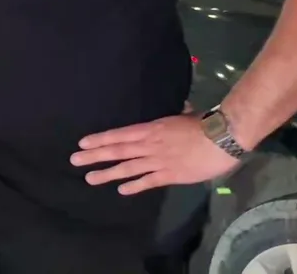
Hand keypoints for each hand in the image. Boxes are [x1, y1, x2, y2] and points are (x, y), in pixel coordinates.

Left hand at [72, 113, 241, 195]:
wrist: (222, 137)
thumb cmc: (204, 123)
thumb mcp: (183, 114)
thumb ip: (176, 114)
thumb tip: (181, 107)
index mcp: (150, 128)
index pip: (119, 134)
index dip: (100, 140)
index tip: (82, 144)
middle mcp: (149, 145)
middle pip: (117, 150)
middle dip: (94, 156)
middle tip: (74, 161)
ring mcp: (158, 161)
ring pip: (127, 167)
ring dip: (107, 173)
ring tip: (90, 178)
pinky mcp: (171, 175)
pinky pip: (148, 181)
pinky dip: (134, 186)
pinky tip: (121, 190)